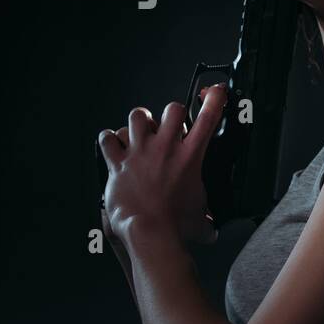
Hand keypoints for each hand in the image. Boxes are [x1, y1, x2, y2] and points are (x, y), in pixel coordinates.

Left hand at [97, 83, 227, 246]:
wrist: (150, 231)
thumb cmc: (175, 225)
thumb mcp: (201, 217)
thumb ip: (206, 217)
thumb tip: (211, 228)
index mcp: (189, 158)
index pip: (208, 118)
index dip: (214, 99)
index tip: (216, 91)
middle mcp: (165, 149)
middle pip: (172, 109)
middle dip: (173, 114)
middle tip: (171, 127)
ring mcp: (140, 153)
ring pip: (137, 115)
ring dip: (140, 121)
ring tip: (142, 131)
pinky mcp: (118, 162)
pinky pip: (107, 138)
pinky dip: (109, 140)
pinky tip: (114, 146)